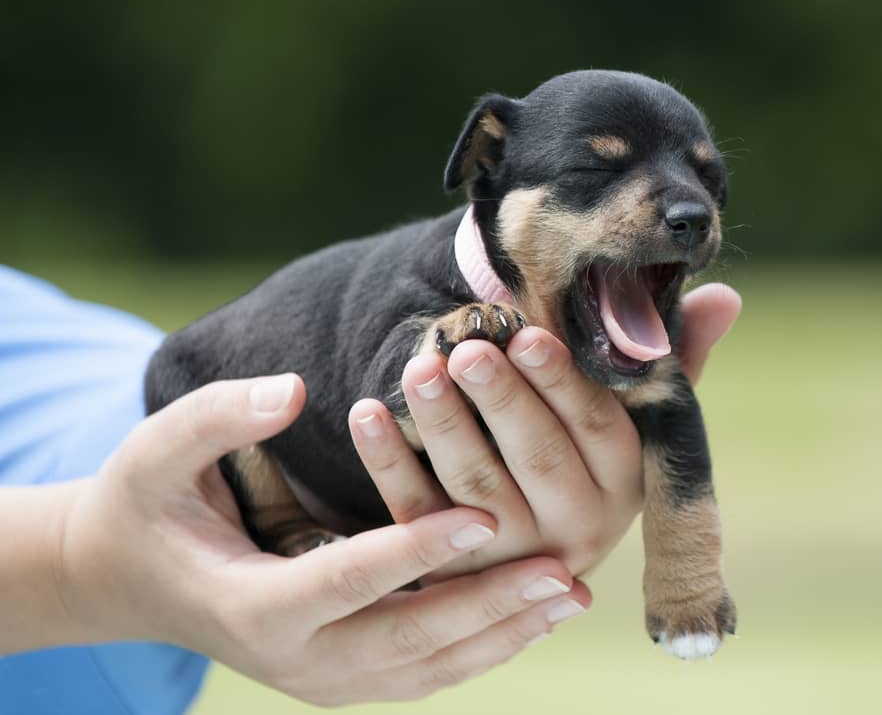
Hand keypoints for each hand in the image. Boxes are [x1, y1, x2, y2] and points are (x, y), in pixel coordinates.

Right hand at [48, 376, 589, 705]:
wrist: (126, 579)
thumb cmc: (146, 505)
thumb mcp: (159, 451)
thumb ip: (220, 416)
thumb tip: (293, 389)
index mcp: (251, 604)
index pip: (348, 578)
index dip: (416, 548)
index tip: (481, 515)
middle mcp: (293, 659)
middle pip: (408, 638)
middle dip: (489, 604)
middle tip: (562, 570)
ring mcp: (322, 679)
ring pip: (428, 668)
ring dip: (502, 634)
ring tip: (568, 595)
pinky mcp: (343, 678)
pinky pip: (425, 671)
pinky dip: (481, 647)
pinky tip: (532, 614)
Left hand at [348, 283, 741, 577]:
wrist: (530, 546)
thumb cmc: (587, 450)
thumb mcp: (635, 418)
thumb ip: (675, 359)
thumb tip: (726, 296)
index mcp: (623, 484)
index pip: (595, 429)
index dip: (561, 381)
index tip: (528, 333)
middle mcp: (574, 529)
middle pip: (535, 457)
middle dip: (500, 400)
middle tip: (469, 347)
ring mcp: (508, 554)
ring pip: (473, 486)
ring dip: (444, 423)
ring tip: (420, 366)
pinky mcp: (448, 564)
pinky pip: (415, 511)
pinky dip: (387, 461)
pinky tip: (366, 409)